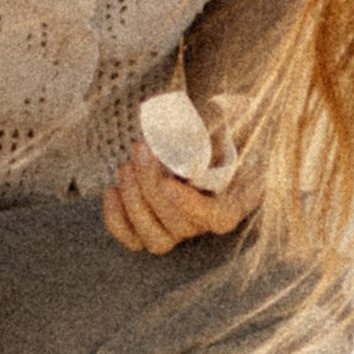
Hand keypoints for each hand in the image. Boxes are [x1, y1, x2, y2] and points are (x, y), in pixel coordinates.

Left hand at [101, 106, 262, 253]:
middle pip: (182, 226)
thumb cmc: (214, 119)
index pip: (221, 217)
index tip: (168, 182)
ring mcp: (183, 227)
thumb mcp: (221, 113)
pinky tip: (112, 191)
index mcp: (241, 194)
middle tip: (140, 150)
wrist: (195, 125)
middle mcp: (211, 219)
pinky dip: (117, 221)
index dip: (193, 207)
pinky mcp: (156, 226)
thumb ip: (211, 122)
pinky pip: (134, 240)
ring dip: (135, 203)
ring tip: (127, 166)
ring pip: (157, 239)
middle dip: (152, 189)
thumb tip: (186, 136)